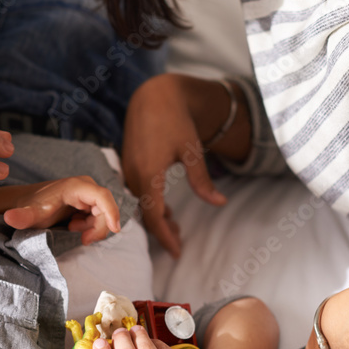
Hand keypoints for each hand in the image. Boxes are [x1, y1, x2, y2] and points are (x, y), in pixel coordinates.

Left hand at [2, 176, 120, 244]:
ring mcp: (87, 193)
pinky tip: (73, 226)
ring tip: (72, 229)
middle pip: (105, 208)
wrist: (27, 202)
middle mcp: (85, 186)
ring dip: (92, 227)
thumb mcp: (29, 214)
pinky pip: (98, 215)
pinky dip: (89, 225)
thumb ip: (22, 217)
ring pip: (102, 213)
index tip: (115, 229)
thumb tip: (9, 217)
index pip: (102, 196)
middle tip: (84, 240)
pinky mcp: (86, 200)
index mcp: (76, 186)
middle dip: (98, 227)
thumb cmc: (30, 207)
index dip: (112, 212)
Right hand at [121, 75, 227, 256]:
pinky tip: (163, 205)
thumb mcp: (193, 152)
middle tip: (181, 241)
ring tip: (175, 224)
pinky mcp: (127, 164)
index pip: (154, 217)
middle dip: (162, 230)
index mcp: (149, 174)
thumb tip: (220, 203)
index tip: (177, 252)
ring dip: (156, 216)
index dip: (165, 237)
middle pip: (145, 214)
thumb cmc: (176, 120)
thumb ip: (202, 181)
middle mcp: (134, 175)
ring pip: (140, 204)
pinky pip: (136, 192)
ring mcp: (128, 170)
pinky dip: (149, 203)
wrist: (154, 96)